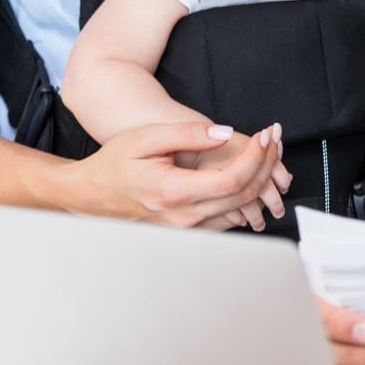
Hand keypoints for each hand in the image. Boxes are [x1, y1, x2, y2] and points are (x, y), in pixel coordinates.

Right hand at [66, 120, 285, 230]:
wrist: (91, 195)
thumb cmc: (114, 163)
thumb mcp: (146, 137)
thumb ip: (188, 134)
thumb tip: (224, 134)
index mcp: (173, 192)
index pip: (233, 180)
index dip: (256, 157)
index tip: (265, 135)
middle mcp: (183, 217)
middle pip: (244, 195)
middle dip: (266, 163)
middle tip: (273, 137)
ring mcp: (187, 229)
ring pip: (241, 209)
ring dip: (261, 179)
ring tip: (267, 151)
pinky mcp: (189, 231)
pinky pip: (228, 216)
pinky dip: (246, 195)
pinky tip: (250, 172)